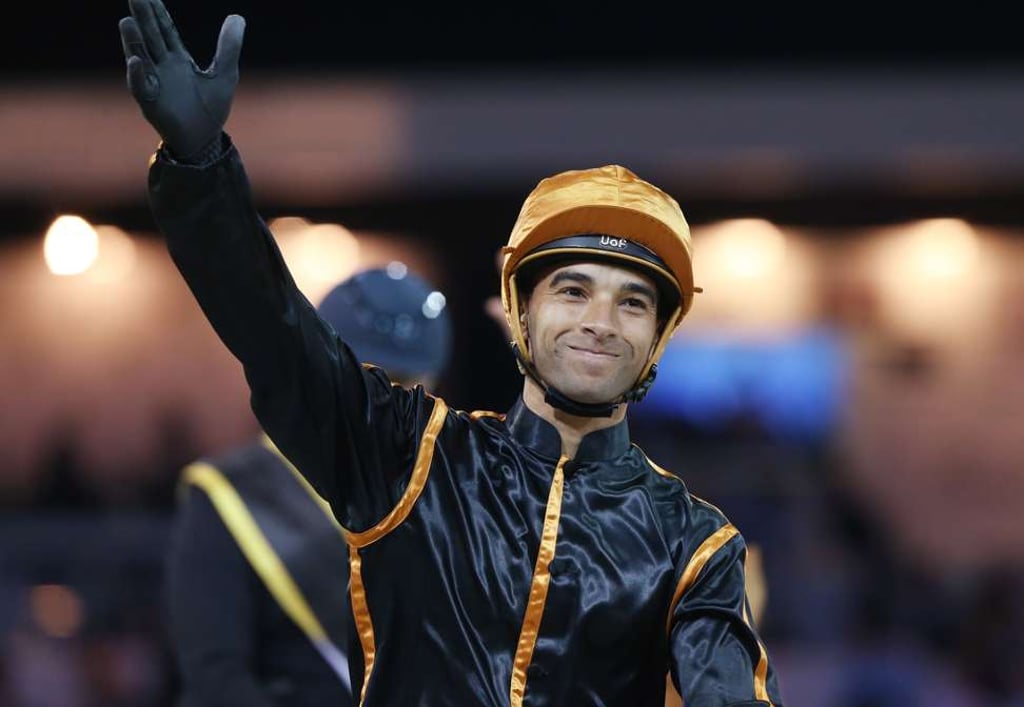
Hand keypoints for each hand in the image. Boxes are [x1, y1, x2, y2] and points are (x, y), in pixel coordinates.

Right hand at [119, 0, 245, 158]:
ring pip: (141, 57)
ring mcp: (154, 83)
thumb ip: (229, 47)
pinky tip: (137, 60)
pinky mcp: (151, 102)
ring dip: (133, 41)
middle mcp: (162, 67)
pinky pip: (141, 86)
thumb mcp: (225, 74)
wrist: (204, 140)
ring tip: (127, 21)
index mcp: (178, 59)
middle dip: (143, 18)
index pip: (166, 30)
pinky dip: (138, 74)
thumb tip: (238, 16)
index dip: (158, 13)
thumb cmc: (211, 108)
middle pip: (151, 37)